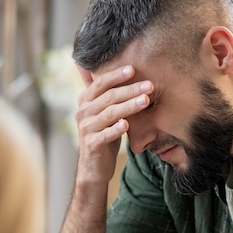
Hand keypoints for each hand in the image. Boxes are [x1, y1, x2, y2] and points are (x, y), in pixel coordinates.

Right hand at [74, 64, 151, 185]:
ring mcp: (86, 128)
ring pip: (110, 114)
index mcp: (85, 100)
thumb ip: (104, 91)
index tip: (133, 69)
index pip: (100, 82)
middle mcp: (83, 112)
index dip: (116, 75)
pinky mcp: (92, 144)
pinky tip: (127, 125)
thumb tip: (111, 66)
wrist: (94, 165)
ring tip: (146, 101)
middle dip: (130, 89)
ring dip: (129, 106)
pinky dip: (116, 130)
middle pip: (109, 97)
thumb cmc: (103, 132)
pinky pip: (105, 135)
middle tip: (149, 85)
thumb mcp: (102, 110)